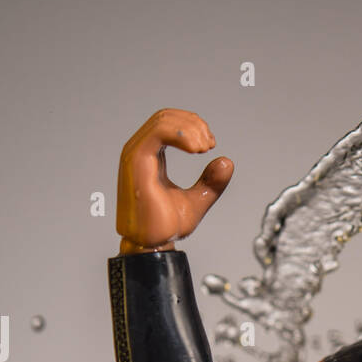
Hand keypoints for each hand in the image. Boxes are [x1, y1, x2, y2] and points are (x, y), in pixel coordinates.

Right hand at [116, 109, 233, 253]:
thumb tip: (226, 162)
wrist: (153, 245)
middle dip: (194, 125)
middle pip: (166, 116)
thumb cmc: (166, 225)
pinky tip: (196, 149)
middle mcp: (140, 151)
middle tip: (210, 145)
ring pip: (162, 120)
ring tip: (204, 148)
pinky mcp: (136, 161)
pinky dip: (181, 134)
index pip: (169, 123)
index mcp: (151, 156)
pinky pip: (157, 132)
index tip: (211, 145)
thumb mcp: (198, 199)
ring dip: (189, 128)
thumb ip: (211, 181)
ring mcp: (135, 154)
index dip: (193, 126)